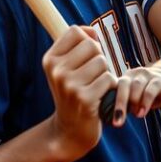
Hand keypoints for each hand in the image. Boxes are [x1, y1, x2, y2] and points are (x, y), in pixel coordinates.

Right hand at [42, 26, 115, 159]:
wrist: (70, 129)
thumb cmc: (74, 92)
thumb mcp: (67, 66)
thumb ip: (78, 44)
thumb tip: (92, 31)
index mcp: (50, 59)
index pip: (75, 31)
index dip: (87, 41)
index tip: (84, 58)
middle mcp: (56, 71)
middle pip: (92, 46)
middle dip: (98, 59)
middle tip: (90, 77)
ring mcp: (69, 85)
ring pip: (102, 62)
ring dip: (105, 74)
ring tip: (95, 87)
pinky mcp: (84, 99)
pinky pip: (108, 79)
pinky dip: (110, 87)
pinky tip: (101, 97)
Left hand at [111, 63, 160, 126]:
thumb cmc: (150, 93)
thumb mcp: (137, 99)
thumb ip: (126, 105)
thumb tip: (112, 120)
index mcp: (125, 78)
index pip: (112, 87)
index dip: (108, 103)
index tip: (105, 119)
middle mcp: (134, 74)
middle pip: (123, 86)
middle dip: (119, 104)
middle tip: (117, 121)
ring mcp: (146, 75)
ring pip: (136, 87)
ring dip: (134, 103)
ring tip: (135, 116)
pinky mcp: (158, 80)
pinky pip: (150, 90)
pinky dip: (145, 102)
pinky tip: (143, 113)